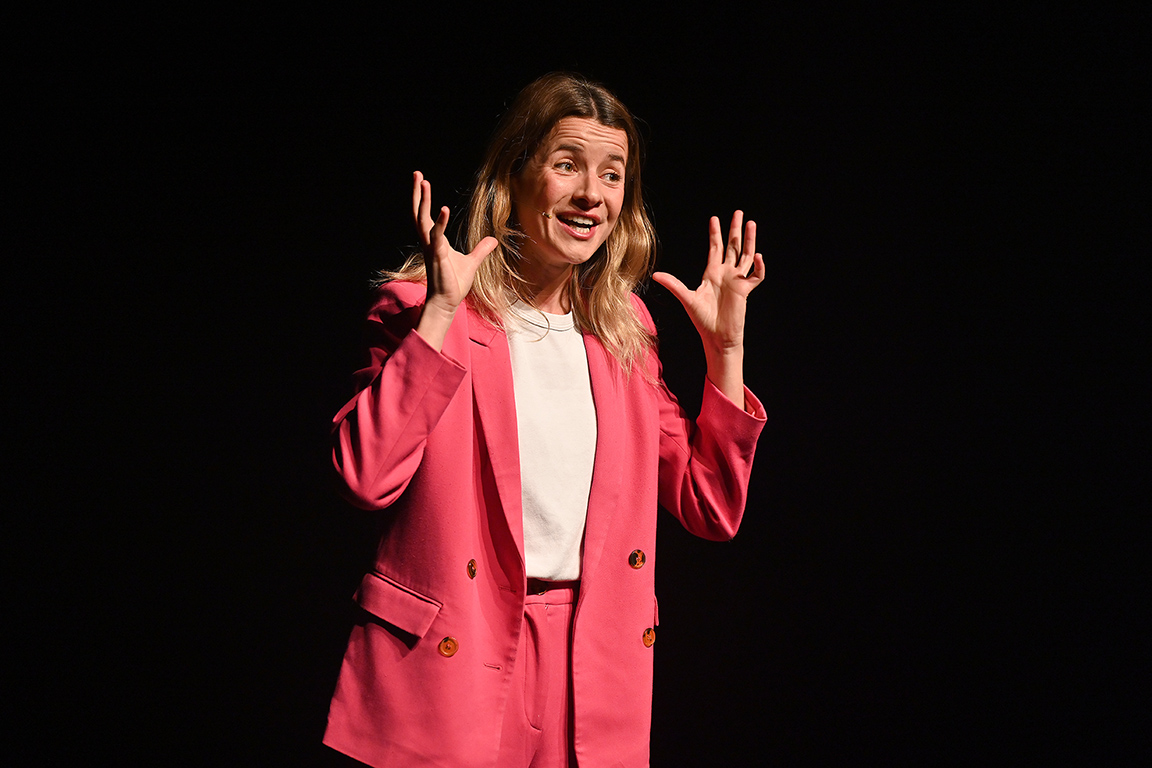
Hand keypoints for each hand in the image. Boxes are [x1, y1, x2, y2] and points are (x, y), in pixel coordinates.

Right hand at [412, 171, 497, 314]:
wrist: (448, 302)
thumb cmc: (454, 283)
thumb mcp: (472, 262)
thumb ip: (481, 250)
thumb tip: (493, 240)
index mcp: (434, 240)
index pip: (424, 215)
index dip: (421, 199)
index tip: (421, 181)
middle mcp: (429, 241)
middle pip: (418, 212)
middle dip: (416, 193)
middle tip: (416, 173)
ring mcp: (431, 248)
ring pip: (422, 220)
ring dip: (422, 201)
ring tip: (423, 182)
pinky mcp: (438, 256)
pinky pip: (437, 236)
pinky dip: (440, 222)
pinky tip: (444, 208)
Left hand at [652, 211, 764, 354]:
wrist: (716, 336)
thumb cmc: (701, 320)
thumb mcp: (686, 298)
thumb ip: (673, 284)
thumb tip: (655, 275)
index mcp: (711, 273)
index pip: (715, 248)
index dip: (715, 233)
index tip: (714, 218)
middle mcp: (725, 274)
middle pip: (732, 247)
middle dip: (735, 230)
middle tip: (739, 213)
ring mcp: (736, 281)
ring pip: (745, 256)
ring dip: (749, 240)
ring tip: (751, 223)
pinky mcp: (745, 291)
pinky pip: (755, 276)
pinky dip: (758, 267)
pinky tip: (757, 257)